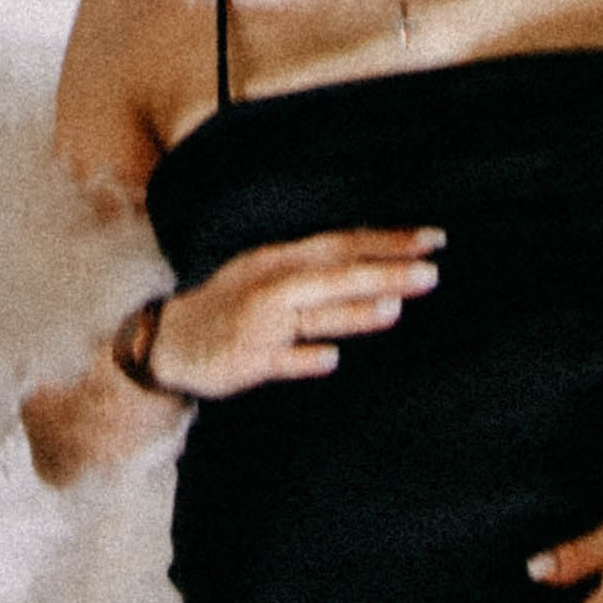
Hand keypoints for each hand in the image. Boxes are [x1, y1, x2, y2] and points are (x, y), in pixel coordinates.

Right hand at [150, 227, 441, 399]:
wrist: (169, 340)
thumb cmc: (231, 304)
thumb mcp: (268, 271)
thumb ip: (317, 268)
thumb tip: (378, 261)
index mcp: (281, 259)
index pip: (342, 245)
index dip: (388, 242)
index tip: (433, 241)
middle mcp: (272, 285)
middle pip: (334, 276)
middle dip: (383, 273)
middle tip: (431, 273)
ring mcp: (258, 324)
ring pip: (310, 315)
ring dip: (352, 312)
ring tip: (395, 308)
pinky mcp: (244, 361)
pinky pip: (276, 361)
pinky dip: (302, 359)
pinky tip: (330, 360)